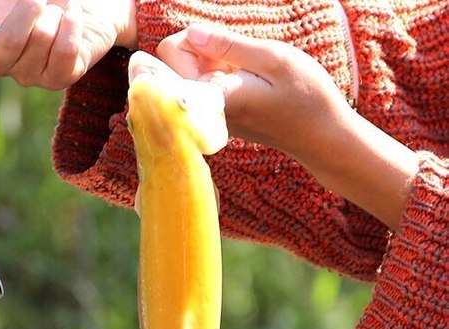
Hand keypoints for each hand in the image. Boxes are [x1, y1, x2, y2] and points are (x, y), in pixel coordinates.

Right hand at [0, 0, 136, 93]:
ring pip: (42, 40)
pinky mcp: (63, 78)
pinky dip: (72, 25)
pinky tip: (72, 20)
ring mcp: (32, 76)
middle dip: (28, 8)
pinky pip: (66, 52)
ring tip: (57, 9)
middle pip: (10, 42)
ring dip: (55, 12)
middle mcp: (4, 65)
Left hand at [157, 24, 350, 160]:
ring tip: (242, 70)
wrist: (320, 137)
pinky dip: (216, 78)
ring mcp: (208, 118)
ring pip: (187, 77)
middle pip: (170, 64)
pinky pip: (202, 90)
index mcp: (212, 93)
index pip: (169, 52)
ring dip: (208, 64)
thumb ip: (228, 45)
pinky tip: (243, 81)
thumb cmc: (305, 96)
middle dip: (196, 49)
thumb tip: (191, 32)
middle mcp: (203, 110)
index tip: (220, 42)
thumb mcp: (272, 58)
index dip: (191, 37)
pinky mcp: (216, 120)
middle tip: (233, 55)